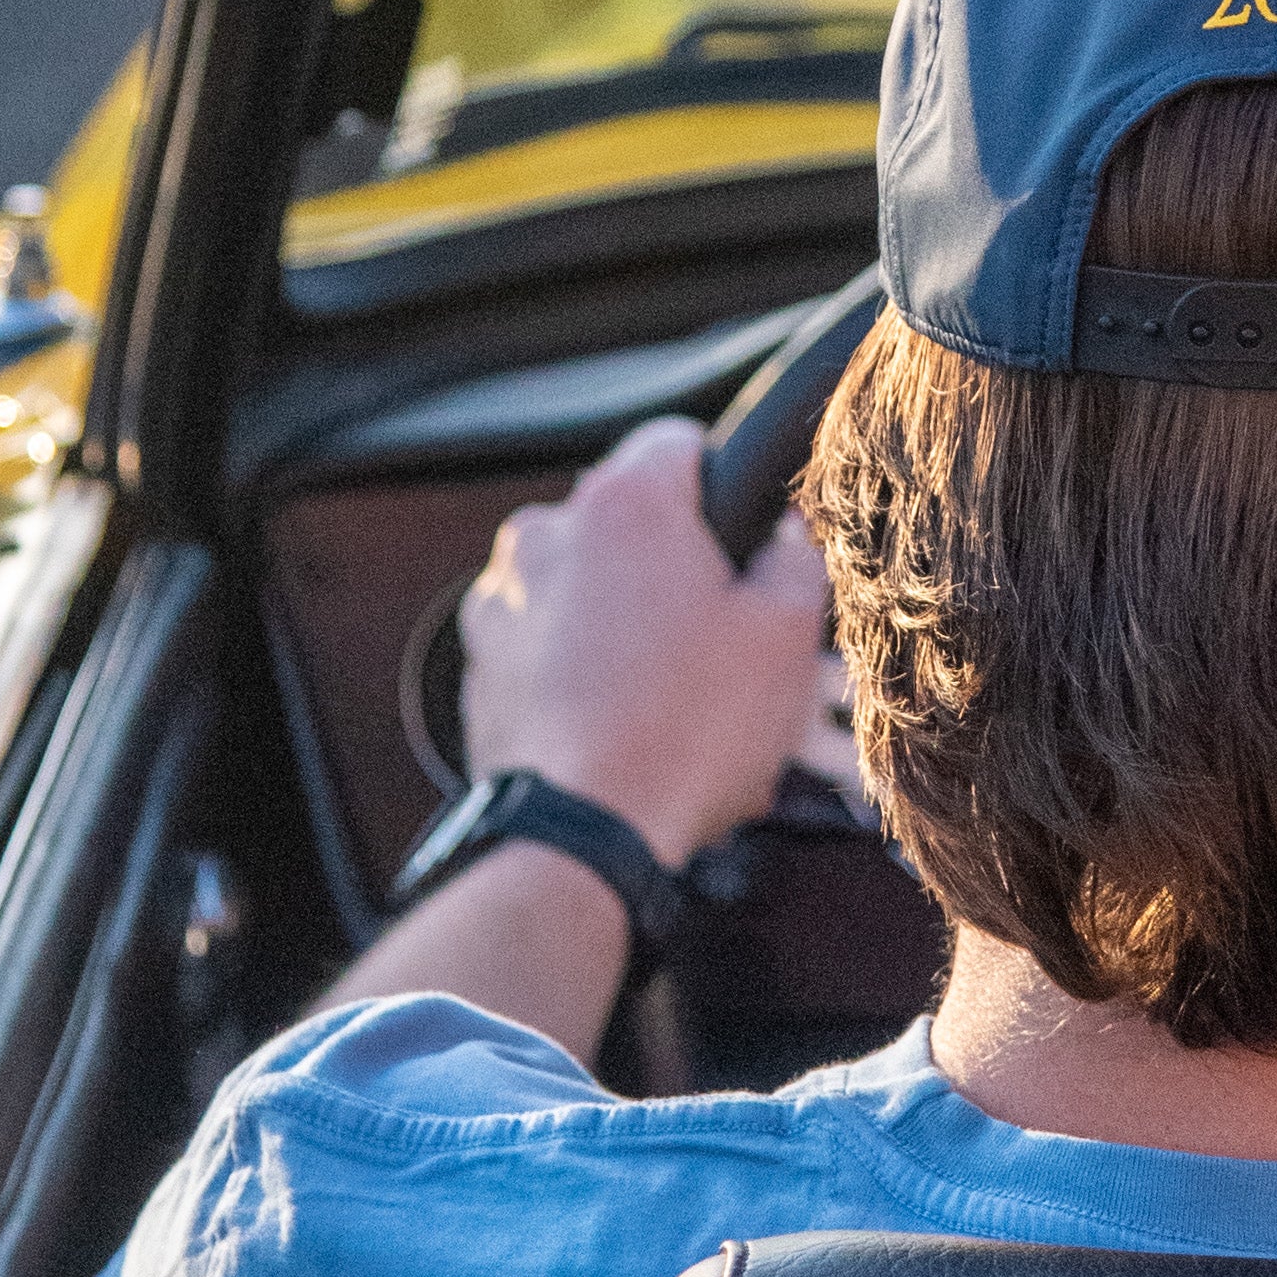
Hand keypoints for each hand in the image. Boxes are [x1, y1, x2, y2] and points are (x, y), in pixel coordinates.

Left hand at [458, 416, 833, 865]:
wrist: (580, 837)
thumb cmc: (682, 734)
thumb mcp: (786, 640)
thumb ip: (795, 562)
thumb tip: (788, 540)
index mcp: (626, 504)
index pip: (679, 440)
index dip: (724, 484)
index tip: (744, 534)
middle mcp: (548, 533)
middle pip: (629, 522)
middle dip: (675, 566)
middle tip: (723, 633)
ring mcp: (503, 600)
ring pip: (585, 584)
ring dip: (625, 619)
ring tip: (672, 693)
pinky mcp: (482, 664)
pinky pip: (545, 642)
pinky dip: (580, 667)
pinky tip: (625, 721)